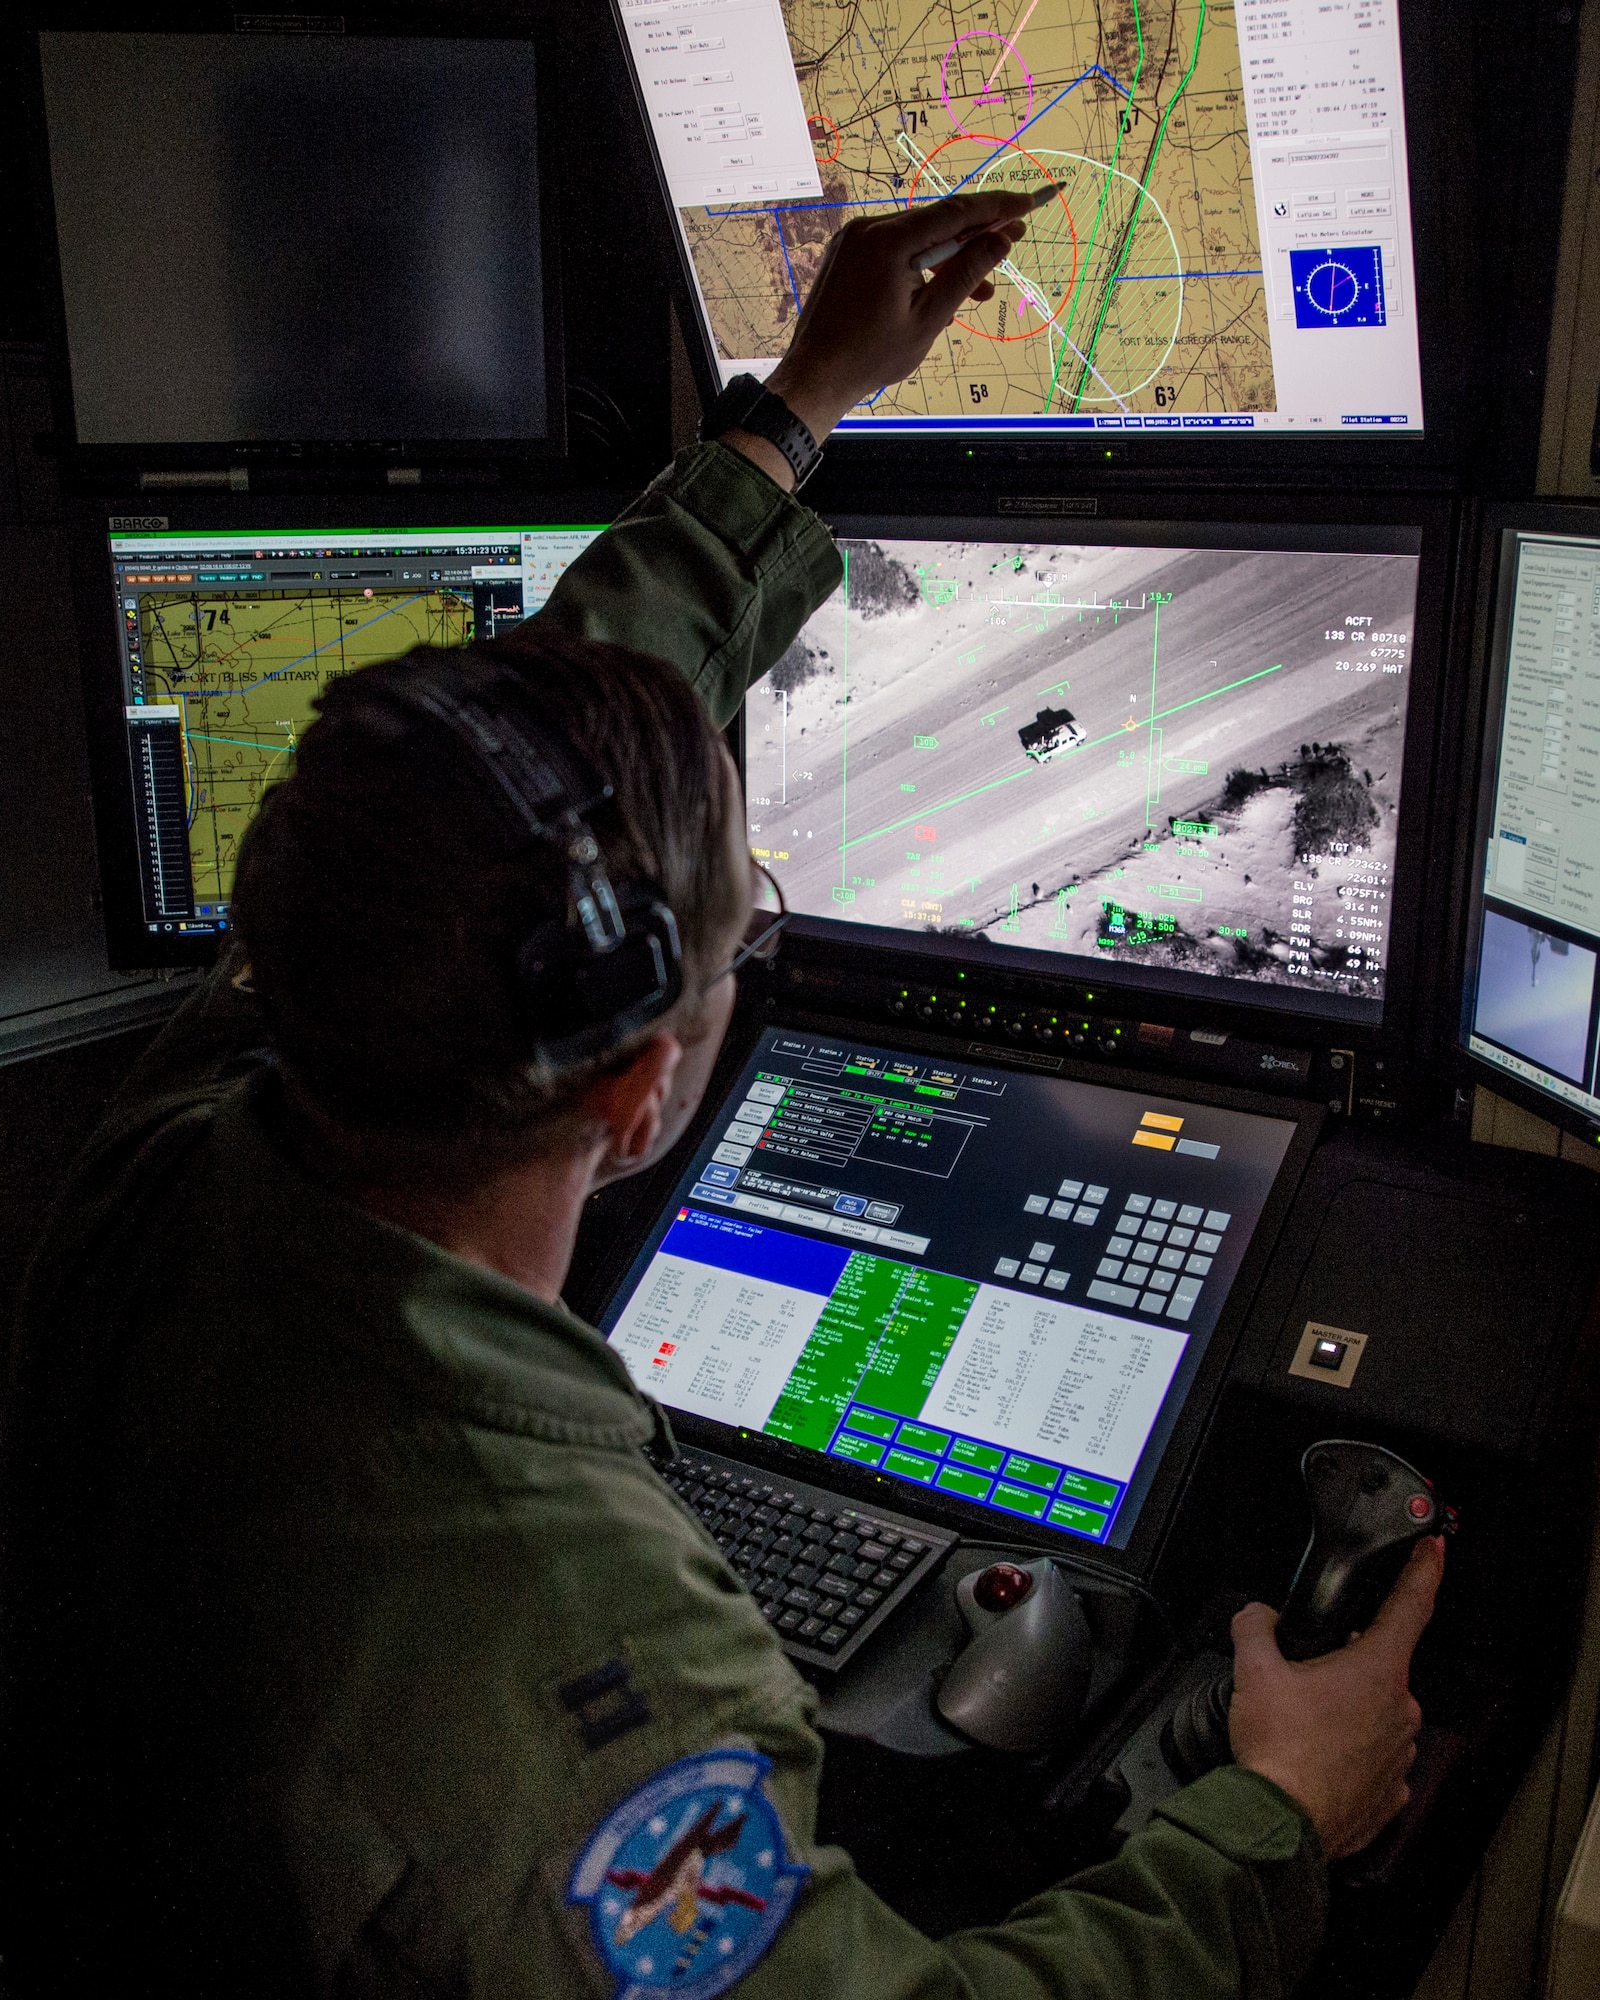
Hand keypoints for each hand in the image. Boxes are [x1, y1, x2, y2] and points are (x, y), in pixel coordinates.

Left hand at [724, 189, 1033, 486]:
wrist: (815, 377)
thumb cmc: (871, 357)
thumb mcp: (929, 319)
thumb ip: (967, 274)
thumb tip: (1002, 240)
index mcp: (889, 241)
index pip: (955, 213)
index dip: (996, 208)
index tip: (1027, 204)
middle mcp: (868, 229)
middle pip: (936, 221)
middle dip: (976, 235)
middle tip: (1014, 241)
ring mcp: (854, 239)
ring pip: (916, 237)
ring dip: (950, 258)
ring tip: (983, 293)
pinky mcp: (847, 254)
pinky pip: (894, 249)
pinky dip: (921, 265)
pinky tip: (939, 294)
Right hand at [1227, 1536, 1443, 1859]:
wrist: (1279, 1823)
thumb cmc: (1278, 1751)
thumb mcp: (1254, 1669)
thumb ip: (1256, 1626)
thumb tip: (1258, 1615)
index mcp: (1377, 1671)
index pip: (1411, 1605)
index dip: (1424, 1570)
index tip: (1434, 1549)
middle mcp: (1400, 1711)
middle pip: (1380, 1665)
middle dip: (1348, 1663)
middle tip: (1306, 1674)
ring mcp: (1400, 1756)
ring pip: (1377, 1714)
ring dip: (1348, 1712)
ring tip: (1304, 1725)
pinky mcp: (1390, 1794)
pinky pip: (1374, 1759)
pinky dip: (1350, 1754)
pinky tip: (1317, 1758)